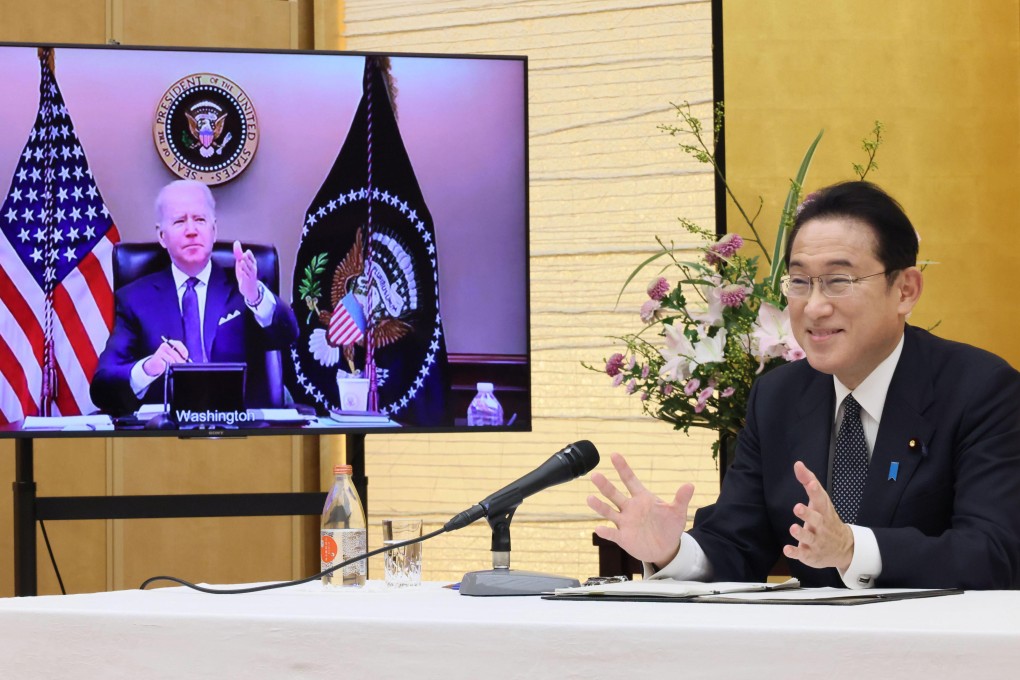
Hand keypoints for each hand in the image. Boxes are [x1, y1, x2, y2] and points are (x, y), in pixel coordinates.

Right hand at [142, 339, 187, 376]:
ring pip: (172, 360)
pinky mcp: (157, 359)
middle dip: (181, 361)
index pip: (178, 344)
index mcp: (170, 343)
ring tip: (177, 367)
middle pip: (176, 354)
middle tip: (183, 365)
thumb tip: (187, 360)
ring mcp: (160, 352)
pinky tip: (170, 367)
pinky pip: (166, 364)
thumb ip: (179, 355)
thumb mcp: (172, 354)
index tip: (186, 356)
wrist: (154, 364)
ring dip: (176, 365)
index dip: (183, 350)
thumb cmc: (166, 358)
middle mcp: (165, 346)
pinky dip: (169, 366)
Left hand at [233, 240, 259, 304]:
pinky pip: (245, 277)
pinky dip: (243, 274)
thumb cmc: (245, 274)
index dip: (250, 255)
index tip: (247, 252)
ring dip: (245, 266)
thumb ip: (239, 254)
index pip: (252, 258)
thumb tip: (236, 243)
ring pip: (248, 269)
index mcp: (252, 264)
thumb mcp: (241, 263)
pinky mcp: (247, 280)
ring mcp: (250, 275)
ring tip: (242, 262)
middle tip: (244, 255)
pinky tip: (241, 271)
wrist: (249, 288)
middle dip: (247, 259)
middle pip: (250, 263)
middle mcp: (252, 269)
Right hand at [587, 452, 694, 567]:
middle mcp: (630, 508)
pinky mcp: (623, 537)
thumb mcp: (677, 512)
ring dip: (599, 506)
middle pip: (615, 494)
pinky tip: (598, 529)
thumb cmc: (669, 526)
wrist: (665, 548)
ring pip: (609, 511)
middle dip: (605, 485)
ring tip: (589, 498)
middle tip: (595, 475)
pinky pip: (612, 533)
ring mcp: (625, 522)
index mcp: (642, 498)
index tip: (614, 455)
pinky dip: (605, 532)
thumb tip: (690, 485)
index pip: (630, 480)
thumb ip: (681, 499)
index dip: (622, 468)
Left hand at [783, 461, 854, 571]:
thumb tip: (798, 464)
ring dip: (801, 533)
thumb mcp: (820, 501)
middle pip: (816, 519)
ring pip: (809, 537)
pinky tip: (787, 550)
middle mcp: (821, 526)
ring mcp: (817, 541)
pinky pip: (802, 554)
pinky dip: (795, 552)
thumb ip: (808, 481)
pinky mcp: (810, 554)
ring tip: (793, 528)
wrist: (845, 549)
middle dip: (807, 514)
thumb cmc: (827, 519)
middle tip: (797, 507)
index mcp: (823, 511)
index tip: (810, 482)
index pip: (821, 499)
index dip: (816, 491)